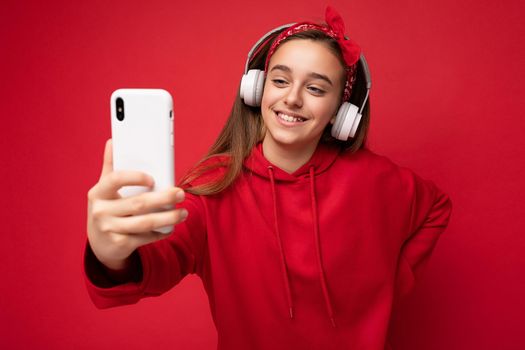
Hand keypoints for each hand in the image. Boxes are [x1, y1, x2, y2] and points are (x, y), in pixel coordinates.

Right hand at [86, 139, 187, 269]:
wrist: (100, 244)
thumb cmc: (107, 209)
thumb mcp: (104, 189)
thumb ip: (110, 166)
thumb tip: (113, 141)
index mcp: (98, 192)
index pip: (115, 179)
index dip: (135, 177)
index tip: (153, 178)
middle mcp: (101, 211)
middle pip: (139, 203)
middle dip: (164, 198)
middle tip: (181, 193)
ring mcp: (109, 229)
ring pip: (146, 223)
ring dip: (169, 218)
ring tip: (183, 213)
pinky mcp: (120, 245)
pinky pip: (146, 237)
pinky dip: (161, 233)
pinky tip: (171, 227)